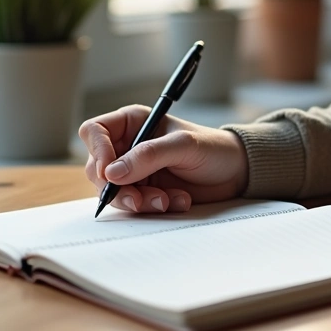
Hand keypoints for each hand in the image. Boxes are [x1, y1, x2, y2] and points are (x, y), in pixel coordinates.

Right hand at [79, 105, 249, 212]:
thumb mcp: (183, 145)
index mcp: (133, 123)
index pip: (95, 132)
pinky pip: (133, 205)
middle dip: (118, 187)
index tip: (110, 172)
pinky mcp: (144, 192)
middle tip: (139, 198)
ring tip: (166, 200)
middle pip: (98, 168)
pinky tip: (176, 201)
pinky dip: (152, 207)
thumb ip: (148, 156)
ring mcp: (134, 171)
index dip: (97, 151)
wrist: (235, 172)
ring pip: (113, 191)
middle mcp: (128, 146)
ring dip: (137, 201)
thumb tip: (112, 173)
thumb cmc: (212, 148)